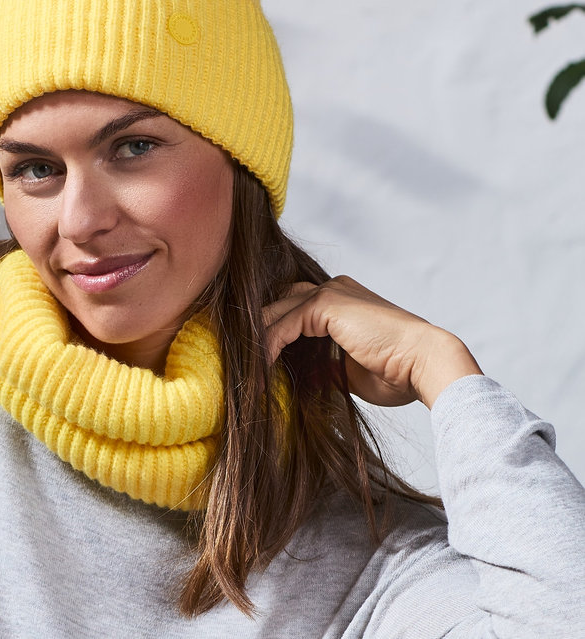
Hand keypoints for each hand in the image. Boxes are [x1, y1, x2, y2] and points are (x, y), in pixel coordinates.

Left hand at [263, 276, 482, 408]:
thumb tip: (299, 374)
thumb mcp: (349, 370)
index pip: (291, 310)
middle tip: (237, 363)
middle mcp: (333, 289)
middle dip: (255, 332)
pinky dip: (267, 346)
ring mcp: (330, 292)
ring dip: (256, 342)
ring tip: (242, 370)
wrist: (426, 365)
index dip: (270, 334)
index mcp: (341, 300)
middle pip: (277, 305)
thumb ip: (322, 364)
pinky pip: (282, 324)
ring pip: (274, 313)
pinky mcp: (326, 304)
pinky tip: (259, 368)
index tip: (253, 363)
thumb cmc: (398, 373)